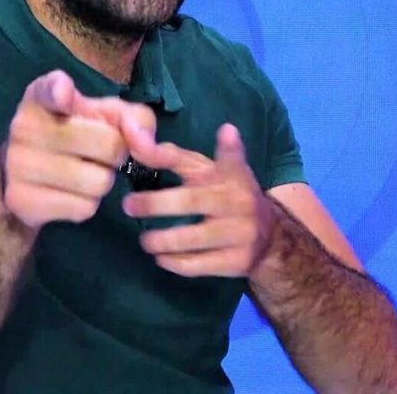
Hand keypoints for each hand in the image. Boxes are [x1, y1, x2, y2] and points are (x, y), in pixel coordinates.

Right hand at [2, 69, 155, 228]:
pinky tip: (68, 192)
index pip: (49, 88)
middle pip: (109, 144)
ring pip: (100, 182)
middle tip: (96, 152)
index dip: (60, 91)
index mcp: (41, 96)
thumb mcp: (103, 115)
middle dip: (115, 153)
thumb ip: (133, 118)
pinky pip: (84, 208)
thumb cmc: (72, 135)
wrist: (21, 180)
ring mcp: (19, 164)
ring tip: (82, 171)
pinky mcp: (23, 200)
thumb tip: (145, 144)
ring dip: (102, 180)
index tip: (64, 94)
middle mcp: (24, 126)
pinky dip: (86, 203)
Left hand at [121, 123, 272, 277]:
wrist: (268, 236)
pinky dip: (176, 263)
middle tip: (128, 205)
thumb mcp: (204, 170)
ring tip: (145, 240)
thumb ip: (170, 155)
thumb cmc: (223, 194)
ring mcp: (240, 233)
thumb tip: (134, 134)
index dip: (228, 146)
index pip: (227, 157)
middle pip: (193, 201)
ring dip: (163, 240)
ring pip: (195, 238)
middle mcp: (239, 200)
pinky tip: (161, 258)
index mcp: (232, 174)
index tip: (226, 130)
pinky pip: (201, 265)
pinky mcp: (237, 261)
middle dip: (157, 204)